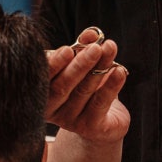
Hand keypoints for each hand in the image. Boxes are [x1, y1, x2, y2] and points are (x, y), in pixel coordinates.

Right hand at [46, 28, 129, 143]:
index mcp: (41, 91)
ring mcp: (69, 121)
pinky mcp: (90, 128)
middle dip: (80, 65)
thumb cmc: (86, 87)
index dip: (55, 63)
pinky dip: (111, 86)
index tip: (68, 49)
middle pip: (62, 86)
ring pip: (83, 92)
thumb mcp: (82, 66)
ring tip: (110, 50)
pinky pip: (100, 104)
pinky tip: (119, 71)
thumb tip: (91, 33)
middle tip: (95, 48)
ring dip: (99, 69)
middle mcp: (51, 108)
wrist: (102, 122)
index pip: (44, 77)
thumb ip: (83, 47)